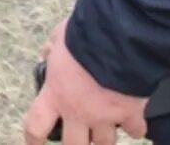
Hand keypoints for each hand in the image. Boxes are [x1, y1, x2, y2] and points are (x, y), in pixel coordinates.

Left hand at [24, 20, 147, 144]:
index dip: (34, 139)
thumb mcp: (61, 36)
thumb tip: (48, 51)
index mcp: (56, 94)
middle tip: (79, 137)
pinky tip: (134, 122)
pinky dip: (135, 127)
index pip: (36, 126)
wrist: (119, 37)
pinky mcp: (130, 114)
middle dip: (76, 143)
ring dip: (105, 135)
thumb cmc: (86, 35)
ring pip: (105, 142)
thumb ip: (53, 47)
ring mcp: (105, 117)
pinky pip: (135, 130)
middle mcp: (78, 111)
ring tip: (106, 124)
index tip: (36, 143)